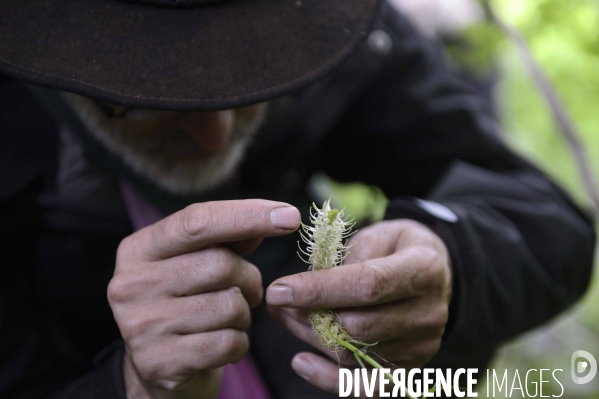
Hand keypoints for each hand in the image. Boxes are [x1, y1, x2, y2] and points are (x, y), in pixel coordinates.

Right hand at [108, 200, 299, 398]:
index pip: (198, 222)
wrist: (160, 366)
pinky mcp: (160, 363)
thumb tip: (277, 216)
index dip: (248, 216)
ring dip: (244, 314)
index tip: (290, 217)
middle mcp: (131, 284)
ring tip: (230, 318)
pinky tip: (224, 342)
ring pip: (230, 306)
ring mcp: (141, 326)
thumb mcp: (198, 261)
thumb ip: (230, 238)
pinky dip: (240, 343)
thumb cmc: (187, 302)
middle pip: (221, 265)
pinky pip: (228, 343)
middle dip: (249, 278)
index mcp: (139, 248)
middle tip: (249, 291)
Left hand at [266, 219, 451, 394]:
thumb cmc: (398, 247)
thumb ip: (345, 258)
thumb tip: (300, 288)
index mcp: (424, 270)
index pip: (367, 285)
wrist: (435, 272)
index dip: (318, 290)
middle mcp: (429, 313)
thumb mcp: (377, 235)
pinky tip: (301, 362)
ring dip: (311, 339)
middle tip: (279, 301)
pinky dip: (328, 379)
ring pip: (355, 355)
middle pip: (358, 326)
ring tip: (287, 318)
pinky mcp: (410, 368)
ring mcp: (422, 346)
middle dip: (309, 315)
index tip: (279, 290)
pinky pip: (365, 386)